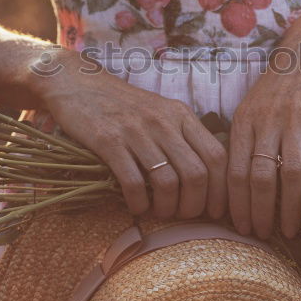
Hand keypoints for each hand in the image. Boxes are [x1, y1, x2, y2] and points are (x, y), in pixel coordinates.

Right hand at [29, 49, 227, 221]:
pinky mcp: (108, 141)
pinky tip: (137, 207)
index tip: (215, 209)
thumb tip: (207, 174)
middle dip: (195, 205)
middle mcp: (163, 122)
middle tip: (185, 216)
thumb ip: (183, 135)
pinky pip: (132, 182)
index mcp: (181, 115)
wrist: (79, 84)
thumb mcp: (162, 111)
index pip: (216, 156)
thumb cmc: (124, 104)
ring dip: (167, 207)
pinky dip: (139, 203)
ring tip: (161, 213)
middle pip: (196, 174)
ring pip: (167, 182)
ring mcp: (136, 131)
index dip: (221, 189)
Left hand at [226, 4, 300, 239]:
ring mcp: (294, 119)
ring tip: (288, 231)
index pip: (232, 170)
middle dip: (259, 211)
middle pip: (258, 177)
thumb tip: (235, 186)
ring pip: (288, 173)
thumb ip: (245, 141)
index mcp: (243, 120)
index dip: (235, 203)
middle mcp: (266, 120)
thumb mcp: (254, 106)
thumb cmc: (281, 85)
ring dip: (287, 208)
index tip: (239, 227)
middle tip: (262, 236)